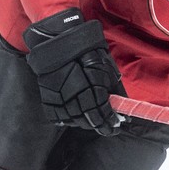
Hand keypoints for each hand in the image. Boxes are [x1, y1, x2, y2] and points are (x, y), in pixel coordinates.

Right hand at [24, 8, 124, 135]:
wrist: (58, 42)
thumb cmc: (84, 52)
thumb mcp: (105, 67)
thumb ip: (112, 88)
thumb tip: (120, 102)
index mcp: (92, 90)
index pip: (103, 114)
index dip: (110, 122)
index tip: (115, 126)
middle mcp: (76, 99)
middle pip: (89, 121)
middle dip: (99, 124)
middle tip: (106, 127)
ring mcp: (60, 100)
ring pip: (74, 121)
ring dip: (85, 123)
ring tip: (91, 121)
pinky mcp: (48, 99)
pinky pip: (59, 117)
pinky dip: (68, 119)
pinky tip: (75, 116)